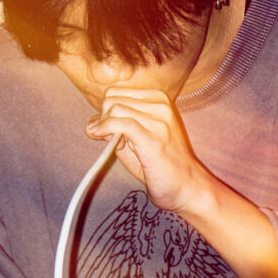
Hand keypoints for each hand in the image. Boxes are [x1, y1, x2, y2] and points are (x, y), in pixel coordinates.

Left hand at [86, 86, 206, 213]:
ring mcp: (158, 120)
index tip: (114, 131)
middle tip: (114, 140)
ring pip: (113, 109)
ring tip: (118, 146)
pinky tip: (107, 142)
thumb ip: (114, 126)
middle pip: (111, 98)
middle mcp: (160, 105)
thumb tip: (91, 124)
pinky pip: (119, 123)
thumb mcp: (135, 139)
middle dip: (104, 118)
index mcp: (158, 99)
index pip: (116, 91)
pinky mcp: (152, 137)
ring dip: (106, 128)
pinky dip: (105, 130)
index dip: (107, 111)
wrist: (186, 186)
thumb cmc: (161, 165)